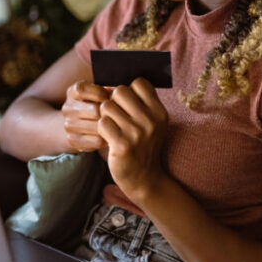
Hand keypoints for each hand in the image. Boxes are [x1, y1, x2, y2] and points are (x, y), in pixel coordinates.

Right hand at [60, 80, 110, 152]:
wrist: (77, 125)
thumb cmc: (95, 105)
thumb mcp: (98, 93)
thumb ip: (108, 91)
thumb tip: (117, 94)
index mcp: (72, 92)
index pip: (83, 90)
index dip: (101, 93)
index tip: (110, 98)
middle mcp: (67, 108)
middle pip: (94, 110)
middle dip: (108, 113)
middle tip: (117, 115)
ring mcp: (68, 125)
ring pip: (97, 127)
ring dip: (109, 127)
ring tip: (115, 125)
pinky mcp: (72, 141)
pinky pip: (97, 141)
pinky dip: (106, 139)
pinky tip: (109, 135)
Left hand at [97, 77, 168, 201]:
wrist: (144, 179)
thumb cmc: (142, 145)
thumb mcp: (150, 123)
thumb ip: (139, 102)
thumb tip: (113, 82)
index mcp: (159, 112)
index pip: (139, 82)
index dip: (128, 90)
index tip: (126, 104)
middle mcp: (151, 121)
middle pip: (119, 91)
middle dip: (112, 101)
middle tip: (116, 116)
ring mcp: (137, 133)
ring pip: (107, 106)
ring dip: (105, 116)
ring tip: (114, 129)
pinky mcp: (122, 145)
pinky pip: (102, 123)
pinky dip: (101, 130)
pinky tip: (109, 138)